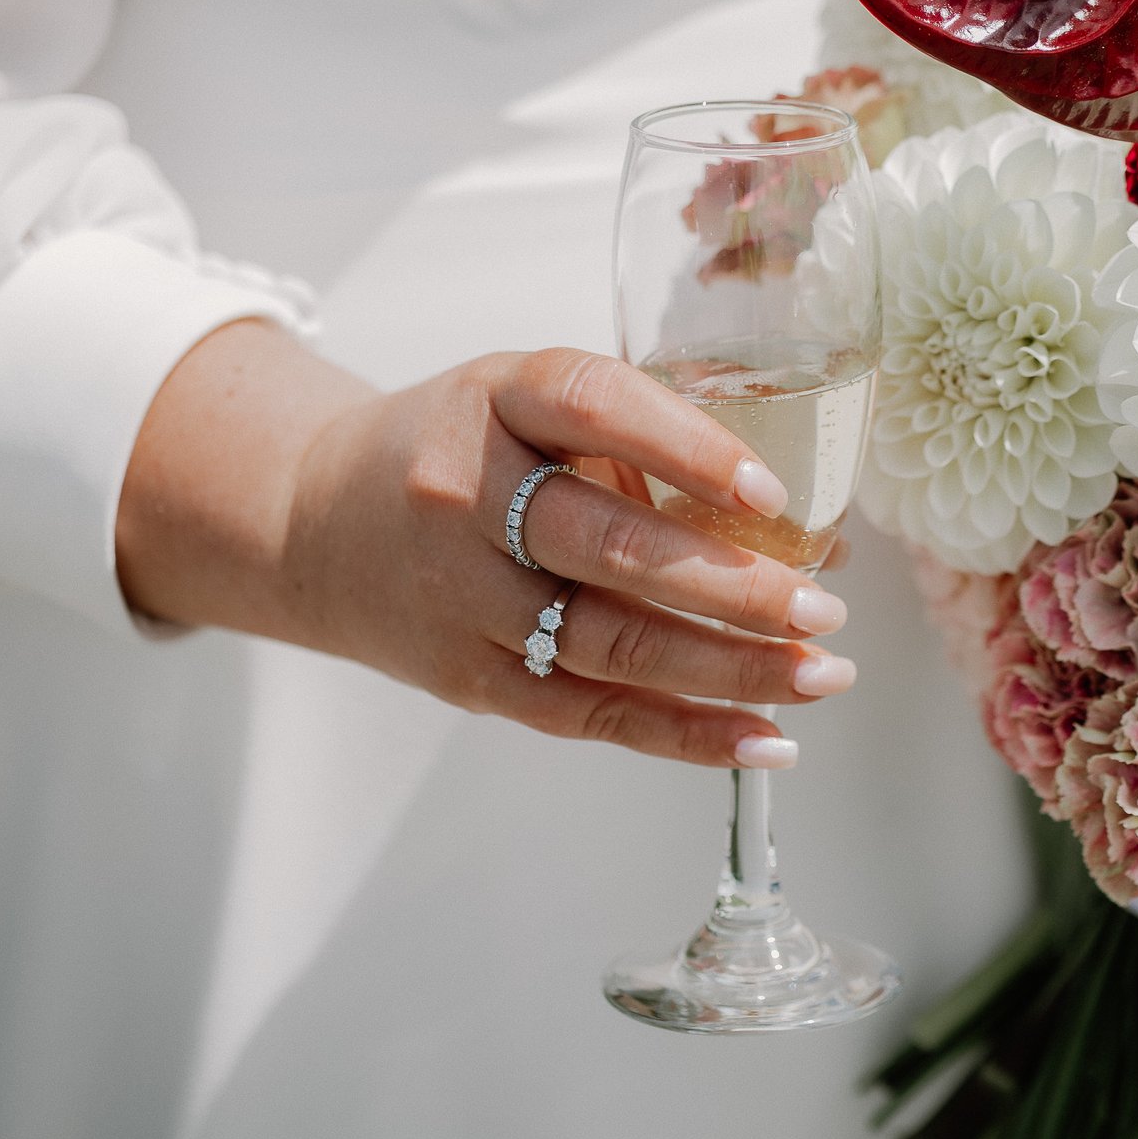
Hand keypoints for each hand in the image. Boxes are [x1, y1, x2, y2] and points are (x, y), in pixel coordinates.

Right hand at [117, 323, 853, 766]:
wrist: (312, 523)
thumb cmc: (467, 454)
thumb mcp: (530, 407)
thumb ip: (649, 449)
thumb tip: (813, 532)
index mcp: (495, 399)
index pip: (594, 406)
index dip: (689, 447)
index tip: (774, 493)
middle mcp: (467, 495)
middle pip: (610, 546)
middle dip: (733, 585)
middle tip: (825, 609)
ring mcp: (460, 596)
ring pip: (610, 642)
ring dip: (729, 667)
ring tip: (822, 673)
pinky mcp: (466, 678)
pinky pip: (588, 713)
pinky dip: (686, 733)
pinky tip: (766, 740)